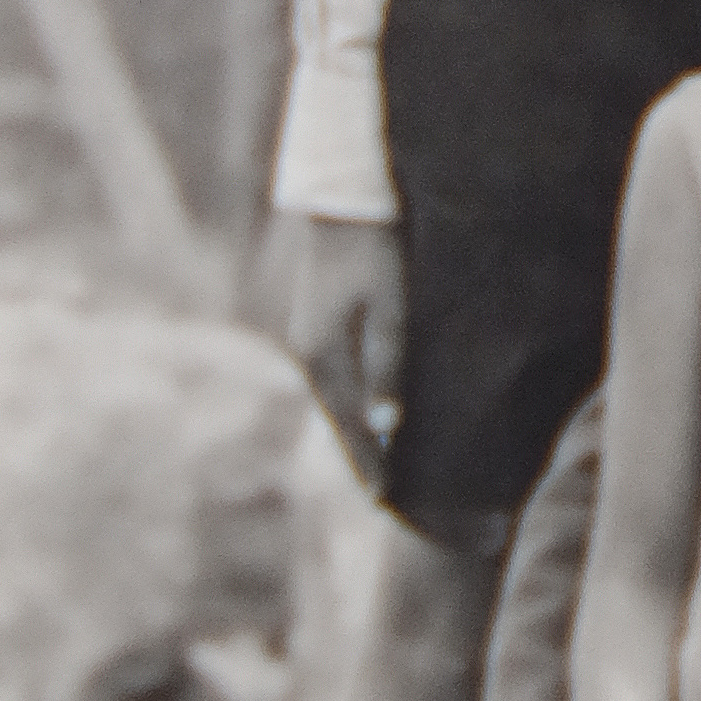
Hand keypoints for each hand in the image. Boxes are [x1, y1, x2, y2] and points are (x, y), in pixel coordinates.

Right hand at [287, 216, 406, 491]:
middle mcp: (308, 352)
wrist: (347, 198)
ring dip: (355, 432)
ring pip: (334, 400)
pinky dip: (350, 404)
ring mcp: (308, 338)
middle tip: (384, 500)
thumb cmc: (379, 248)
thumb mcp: (391, 306)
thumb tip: (386, 427)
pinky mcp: (317, 324)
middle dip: (360, 457)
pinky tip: (366, 415)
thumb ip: (388, 364)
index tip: (386, 501)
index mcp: (323, 355)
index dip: (370, 463)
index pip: (348, 425)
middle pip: (337, 419)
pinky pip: (335, 379)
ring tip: (379, 467)